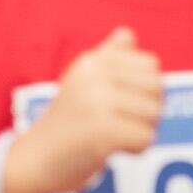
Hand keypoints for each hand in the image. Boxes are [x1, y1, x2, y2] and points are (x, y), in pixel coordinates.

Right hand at [6, 28, 162, 192]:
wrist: (35, 159)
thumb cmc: (65, 122)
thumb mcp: (81, 82)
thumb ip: (106, 57)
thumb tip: (128, 33)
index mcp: (91, 62)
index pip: (150, 65)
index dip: (145, 89)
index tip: (122, 104)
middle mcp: (93, 76)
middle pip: (157, 88)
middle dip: (149, 110)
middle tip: (122, 123)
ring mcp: (96, 103)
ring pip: (154, 114)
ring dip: (141, 131)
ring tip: (114, 136)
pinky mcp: (102, 132)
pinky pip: (145, 138)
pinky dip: (136, 149)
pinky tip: (113, 150)